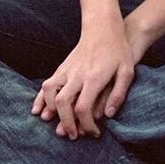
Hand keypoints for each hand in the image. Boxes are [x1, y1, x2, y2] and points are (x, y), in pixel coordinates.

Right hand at [31, 24, 134, 138]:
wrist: (103, 28)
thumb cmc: (118, 50)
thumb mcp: (127, 71)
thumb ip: (118, 94)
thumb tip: (107, 116)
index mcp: (94, 77)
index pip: (83, 108)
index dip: (86, 125)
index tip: (94, 133)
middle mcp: (77, 74)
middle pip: (63, 103)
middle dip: (66, 123)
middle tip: (73, 135)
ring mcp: (67, 70)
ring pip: (50, 92)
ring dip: (51, 111)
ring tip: (58, 124)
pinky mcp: (62, 67)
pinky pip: (46, 84)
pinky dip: (40, 99)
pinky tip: (38, 110)